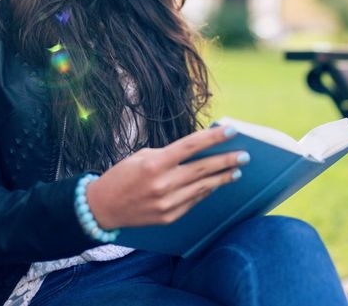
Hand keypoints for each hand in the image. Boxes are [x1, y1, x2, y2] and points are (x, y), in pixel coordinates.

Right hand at [85, 126, 246, 228]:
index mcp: (155, 163)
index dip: (213, 138)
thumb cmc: (122, 176)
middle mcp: (163, 184)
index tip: (231, 131)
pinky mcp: (170, 216)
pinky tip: (215, 183)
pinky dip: (206, 190)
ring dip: (222, 178)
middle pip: (203, 168)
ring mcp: (167, 203)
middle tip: (244, 155)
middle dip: (227, 161)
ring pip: (203, 187)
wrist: (102, 208)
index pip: (191, 146)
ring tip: (236, 170)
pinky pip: (194, 200)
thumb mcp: (142, 156)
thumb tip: (198, 150)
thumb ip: (170, 154)